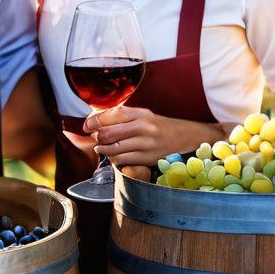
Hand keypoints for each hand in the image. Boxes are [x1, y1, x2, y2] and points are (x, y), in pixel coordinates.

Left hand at [84, 108, 228, 167]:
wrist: (188, 138)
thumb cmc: (163, 127)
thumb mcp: (145, 116)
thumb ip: (124, 117)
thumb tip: (98, 119)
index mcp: (141, 113)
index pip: (111, 114)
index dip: (94, 121)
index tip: (86, 126)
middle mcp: (143, 126)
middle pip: (109, 132)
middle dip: (96, 137)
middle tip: (94, 138)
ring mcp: (146, 143)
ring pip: (114, 148)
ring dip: (103, 149)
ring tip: (100, 148)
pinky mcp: (148, 158)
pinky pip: (124, 159)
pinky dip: (114, 159)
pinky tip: (113, 157)